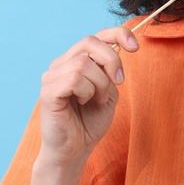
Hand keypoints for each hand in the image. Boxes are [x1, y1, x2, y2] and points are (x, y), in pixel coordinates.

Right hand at [37, 26, 137, 165]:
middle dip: (112, 61)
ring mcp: (52, 76)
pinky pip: (74, 79)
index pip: (95, 36)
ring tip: (97, 100)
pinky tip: (84, 102)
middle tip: (118, 83)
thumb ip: (110, 71)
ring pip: (84, 64)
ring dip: (99, 84)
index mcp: (75, 61)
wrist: (75, 150)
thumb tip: (117, 48)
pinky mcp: (48, 91)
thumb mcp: (108, 92)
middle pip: (90, 42)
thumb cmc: (89, 122)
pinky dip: (87, 91)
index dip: (117, 34)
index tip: (135, 47)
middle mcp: (61, 64)